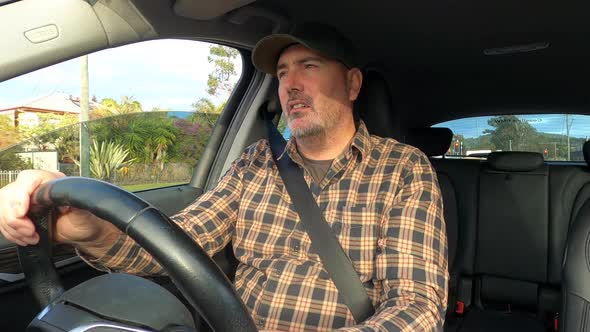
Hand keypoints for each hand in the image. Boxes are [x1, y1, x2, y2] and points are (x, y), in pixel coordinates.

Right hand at [0, 170, 117, 248]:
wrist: (85, 233)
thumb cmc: (87, 218)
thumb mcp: (85, 209)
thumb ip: (73, 201)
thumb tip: (60, 199)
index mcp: (50, 180)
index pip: (27, 179)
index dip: (20, 196)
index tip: (22, 213)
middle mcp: (34, 188)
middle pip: (8, 196)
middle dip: (15, 218)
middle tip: (30, 231)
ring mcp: (24, 202)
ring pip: (3, 211)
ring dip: (13, 228)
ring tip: (32, 236)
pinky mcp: (19, 216)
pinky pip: (4, 222)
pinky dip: (12, 233)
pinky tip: (26, 238)